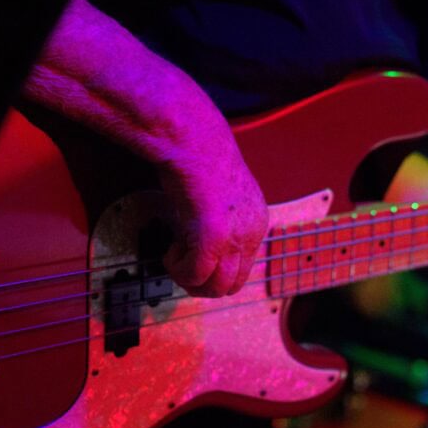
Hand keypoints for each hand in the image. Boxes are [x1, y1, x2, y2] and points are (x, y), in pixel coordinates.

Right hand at [160, 125, 268, 297]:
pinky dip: (179, 270)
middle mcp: (251, 232)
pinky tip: (170, 251)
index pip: (242, 271)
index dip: (214, 272)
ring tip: (174, 258)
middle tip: (181, 266)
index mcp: (257, 223)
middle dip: (202, 283)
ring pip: (216, 287)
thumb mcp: (220, 198)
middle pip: (231, 285)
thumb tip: (203, 244)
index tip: (193, 258)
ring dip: (190, 279)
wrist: (193, 140)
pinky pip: (195, 274)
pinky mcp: (214, 237)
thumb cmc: (200, 160)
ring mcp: (235, 237)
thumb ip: (222, 222)